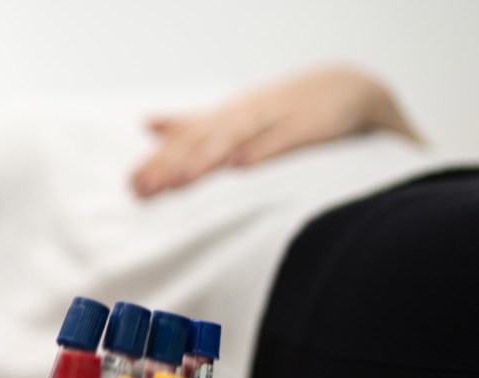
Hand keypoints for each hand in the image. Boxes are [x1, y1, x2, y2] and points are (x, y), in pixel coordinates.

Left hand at [132, 66, 422, 197]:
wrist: (346, 87)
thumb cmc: (281, 107)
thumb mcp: (233, 113)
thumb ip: (191, 123)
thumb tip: (146, 122)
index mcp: (226, 117)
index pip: (186, 140)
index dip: (159, 161)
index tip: (132, 186)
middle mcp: (245, 116)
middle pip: (203, 141)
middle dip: (172, 165)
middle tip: (144, 190)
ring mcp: (276, 119)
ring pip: (236, 139)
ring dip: (208, 160)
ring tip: (180, 182)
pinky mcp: (308, 126)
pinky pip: (283, 140)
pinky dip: (263, 151)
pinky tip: (242, 166)